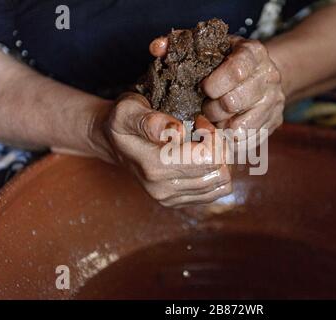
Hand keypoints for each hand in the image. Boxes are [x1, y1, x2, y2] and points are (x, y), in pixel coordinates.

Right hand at [90, 93, 231, 207]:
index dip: (212, 136)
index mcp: (154, 167)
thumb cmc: (123, 122)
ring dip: (221, 159)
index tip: (199, 121)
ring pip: (222, 183)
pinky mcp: (179, 202)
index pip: (209, 158)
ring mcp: (171, 199)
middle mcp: (164, 189)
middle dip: (220, 146)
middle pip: (219, 171)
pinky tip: (204, 157)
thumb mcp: (128, 110)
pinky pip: (217, 191)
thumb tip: (178, 131)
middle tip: (204, 130)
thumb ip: (151, 120)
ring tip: (204, 143)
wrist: (112, 143)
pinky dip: (217, 172)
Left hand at [150, 36, 284, 137]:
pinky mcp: (274, 122)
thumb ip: (180, 44)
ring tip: (215, 119)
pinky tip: (224, 129)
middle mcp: (269, 77)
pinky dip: (230, 140)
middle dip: (212, 109)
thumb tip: (157, 49)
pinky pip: (248, 141)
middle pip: (234, 102)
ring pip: (241, 127)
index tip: (203, 87)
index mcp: (253, 53)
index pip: (237, 70)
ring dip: (220, 127)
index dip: (215, 83)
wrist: (259, 72)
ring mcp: (274, 102)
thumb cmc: (225, 61)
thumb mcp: (207, 45)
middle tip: (205, 106)